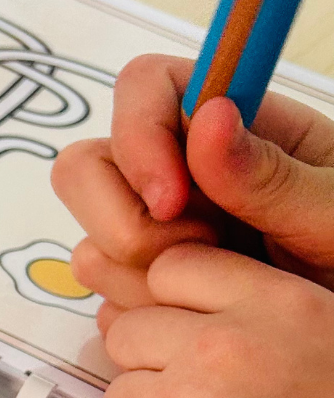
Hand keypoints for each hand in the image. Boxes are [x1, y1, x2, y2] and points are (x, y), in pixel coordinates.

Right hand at [52, 53, 333, 320]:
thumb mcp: (332, 214)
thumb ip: (271, 175)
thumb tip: (208, 114)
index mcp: (231, 122)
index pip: (144, 86)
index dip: (139, 137)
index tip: (171, 201)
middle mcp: (177, 166)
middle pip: (88, 164)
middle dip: (122, 219)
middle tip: (196, 253)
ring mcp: (153, 224)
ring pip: (88, 235)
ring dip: (138, 273)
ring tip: (213, 287)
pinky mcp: (142, 277)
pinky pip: (103, 289)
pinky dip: (139, 306)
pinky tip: (196, 312)